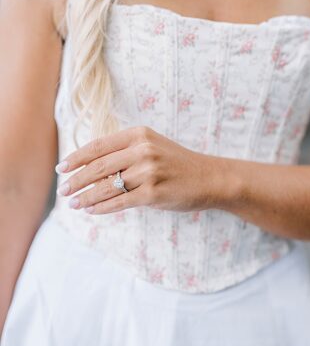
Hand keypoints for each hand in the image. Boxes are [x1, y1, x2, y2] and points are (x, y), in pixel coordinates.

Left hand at [56, 127, 222, 214]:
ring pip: (106, 187)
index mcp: (140, 135)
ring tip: (74, 203)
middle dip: (76, 180)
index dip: (76, 158)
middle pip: (98, 167)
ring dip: (85, 197)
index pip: (98, 146)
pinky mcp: (153, 193)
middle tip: (63, 190)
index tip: (62, 168)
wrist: (211, 178)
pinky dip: (101, 208)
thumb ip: (126, 151)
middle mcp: (143, 151)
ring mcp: (149, 172)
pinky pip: (119, 202)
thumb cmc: (178, 164)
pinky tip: (91, 210)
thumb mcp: (154, 146)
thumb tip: (89, 167)